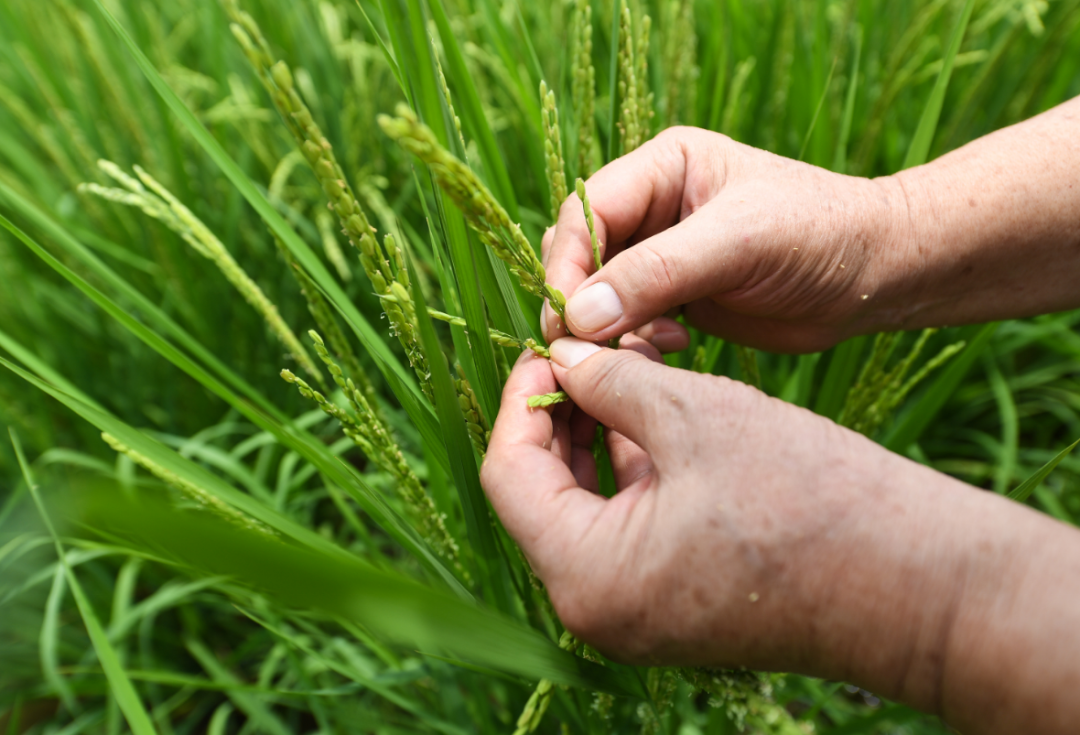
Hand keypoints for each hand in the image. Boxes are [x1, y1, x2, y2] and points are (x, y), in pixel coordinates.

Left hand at [482, 342, 1079, 733]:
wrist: (916, 584)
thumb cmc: (807, 497)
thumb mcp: (694, 416)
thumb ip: (612, 381)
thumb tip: (564, 355)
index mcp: (585, 575)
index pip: (509, 473)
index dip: (523, 399)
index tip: (549, 346)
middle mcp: (596, 610)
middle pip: (541, 492)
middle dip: (562, 414)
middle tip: (587, 349)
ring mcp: (635, 614)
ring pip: (584, 507)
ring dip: (598, 436)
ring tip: (625, 366)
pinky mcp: (672, 605)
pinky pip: (625, 530)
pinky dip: (631, 471)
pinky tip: (653, 412)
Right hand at [541, 127, 913, 352]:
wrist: (878, 275)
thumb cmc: (819, 234)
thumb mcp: (739, 242)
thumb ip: (657, 274)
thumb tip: (580, 314)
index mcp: (663, 168)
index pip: (587, 212)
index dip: (569, 262)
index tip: (567, 317)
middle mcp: (655, 208)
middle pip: (584, 254)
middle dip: (579, 301)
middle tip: (580, 350)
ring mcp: (664, 255)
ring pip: (601, 293)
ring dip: (605, 328)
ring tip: (634, 351)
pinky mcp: (678, 298)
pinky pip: (630, 322)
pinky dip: (634, 342)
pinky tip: (671, 349)